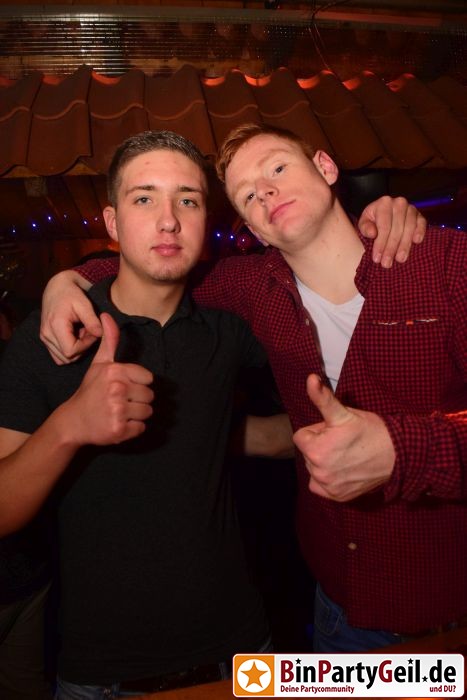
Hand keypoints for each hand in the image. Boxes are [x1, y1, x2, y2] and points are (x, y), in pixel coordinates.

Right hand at [40, 270, 101, 364]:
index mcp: (55, 325)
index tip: (93, 333)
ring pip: (62, 359)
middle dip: (82, 348)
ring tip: (82, 334)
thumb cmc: (71, 294)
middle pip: (67, 357)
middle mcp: (46, 334)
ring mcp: (44, 338)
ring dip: (76, 351)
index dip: (85, 346)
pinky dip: (69, 350)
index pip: (71, 351)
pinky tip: (75, 337)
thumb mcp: (84, 304)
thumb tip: (100, 335)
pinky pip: (58, 355)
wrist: (57, 288)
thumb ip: (92, 321)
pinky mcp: (45, 339)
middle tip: (89, 332)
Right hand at [63, 313, 153, 445]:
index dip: (138, 384)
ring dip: (137, 415)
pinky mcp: (119, 430)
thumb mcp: (99, 364)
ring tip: (120, 412)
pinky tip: (118, 424)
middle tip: (120, 402)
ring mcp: (118, 411)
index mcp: (115, 372)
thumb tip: (107, 315)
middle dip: (138, 400)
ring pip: (147, 412)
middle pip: (150, 396)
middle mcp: (117, 390)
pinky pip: (141, 428)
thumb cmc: (89, 391)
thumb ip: (109, 341)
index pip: (148, 378)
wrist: (73, 421)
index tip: (124, 387)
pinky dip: (132, 429)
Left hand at [293, 374, 394, 500]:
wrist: (397, 454)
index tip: (335, 431)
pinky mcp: (337, 496)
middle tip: (342, 442)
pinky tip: (343, 470)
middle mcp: (318, 472)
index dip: (318, 431)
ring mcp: (328, 486)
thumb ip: (322, 398)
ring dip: (323, 462)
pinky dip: (327, 479)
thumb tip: (310, 378)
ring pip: (314, 468)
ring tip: (346, 455)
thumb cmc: (370, 430)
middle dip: (320, 446)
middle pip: (307, 453)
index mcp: (315, 450)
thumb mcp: (343, 413)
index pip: (302, 436)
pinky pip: (320, 487)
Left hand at [358, 196, 425, 267]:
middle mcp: (399, 203)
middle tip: (387, 263)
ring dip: (404, 245)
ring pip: (409, 228)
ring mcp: (411, 208)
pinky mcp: (420, 215)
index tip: (377, 258)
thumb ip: (365, 227)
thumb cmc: (373, 221)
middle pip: (396, 229)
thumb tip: (372, 233)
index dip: (380, 243)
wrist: (384, 215)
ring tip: (400, 259)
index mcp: (384, 203)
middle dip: (391, 248)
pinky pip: (422, 223)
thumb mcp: (364, 222)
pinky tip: (416, 242)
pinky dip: (420, 232)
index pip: (383, 226)